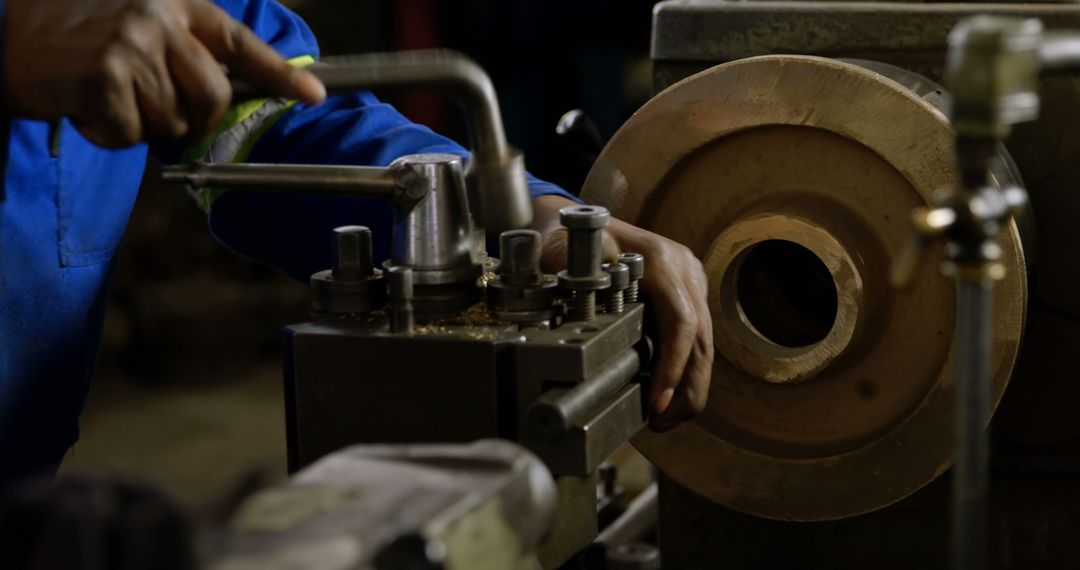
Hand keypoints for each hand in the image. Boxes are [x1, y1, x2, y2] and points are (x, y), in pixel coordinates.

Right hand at [4, 0, 325, 147]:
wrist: (1, 33)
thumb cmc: (72, 34)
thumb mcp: (135, 22)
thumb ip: (181, 49)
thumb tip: (222, 95)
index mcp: (175, 2)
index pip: (239, 42)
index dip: (279, 74)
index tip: (314, 95)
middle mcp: (158, 17)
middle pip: (213, 96)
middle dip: (191, 117)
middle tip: (152, 108)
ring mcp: (131, 44)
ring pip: (173, 121)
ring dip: (141, 124)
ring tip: (105, 94)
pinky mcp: (105, 77)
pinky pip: (132, 135)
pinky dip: (108, 133)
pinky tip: (85, 105)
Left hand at [532, 196, 712, 430]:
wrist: (574, 220)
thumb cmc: (567, 237)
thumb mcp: (567, 251)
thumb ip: (581, 274)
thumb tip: (593, 311)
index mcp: (661, 260)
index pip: (680, 322)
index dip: (673, 367)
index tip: (657, 403)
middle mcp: (684, 269)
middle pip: (700, 339)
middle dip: (686, 388)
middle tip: (661, 422)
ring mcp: (689, 281)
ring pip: (703, 343)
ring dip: (688, 386)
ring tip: (663, 420)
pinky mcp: (685, 294)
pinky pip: (693, 337)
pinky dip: (683, 370)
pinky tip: (666, 396)